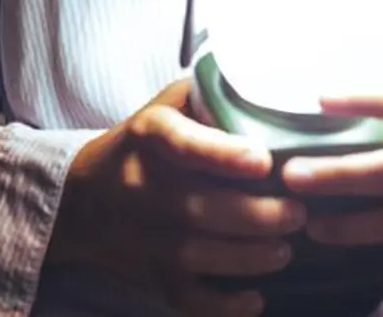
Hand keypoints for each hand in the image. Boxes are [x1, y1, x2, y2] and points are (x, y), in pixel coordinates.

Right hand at [51, 79, 302, 316]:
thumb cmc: (145, 145)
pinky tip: (255, 297)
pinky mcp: (151, 273)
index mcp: (150, 134)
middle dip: (258, 214)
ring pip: (199, 254)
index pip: (183, 143)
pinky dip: (224, 306)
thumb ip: (211, 95)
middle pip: (200, 207)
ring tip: (285, 248)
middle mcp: (142, 185)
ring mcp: (146, 235)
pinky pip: (188, 298)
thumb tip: (276, 87)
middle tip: (298, 213)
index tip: (264, 160)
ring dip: (251, 257)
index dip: (223, 154)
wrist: (84, 198)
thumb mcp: (168, 104)